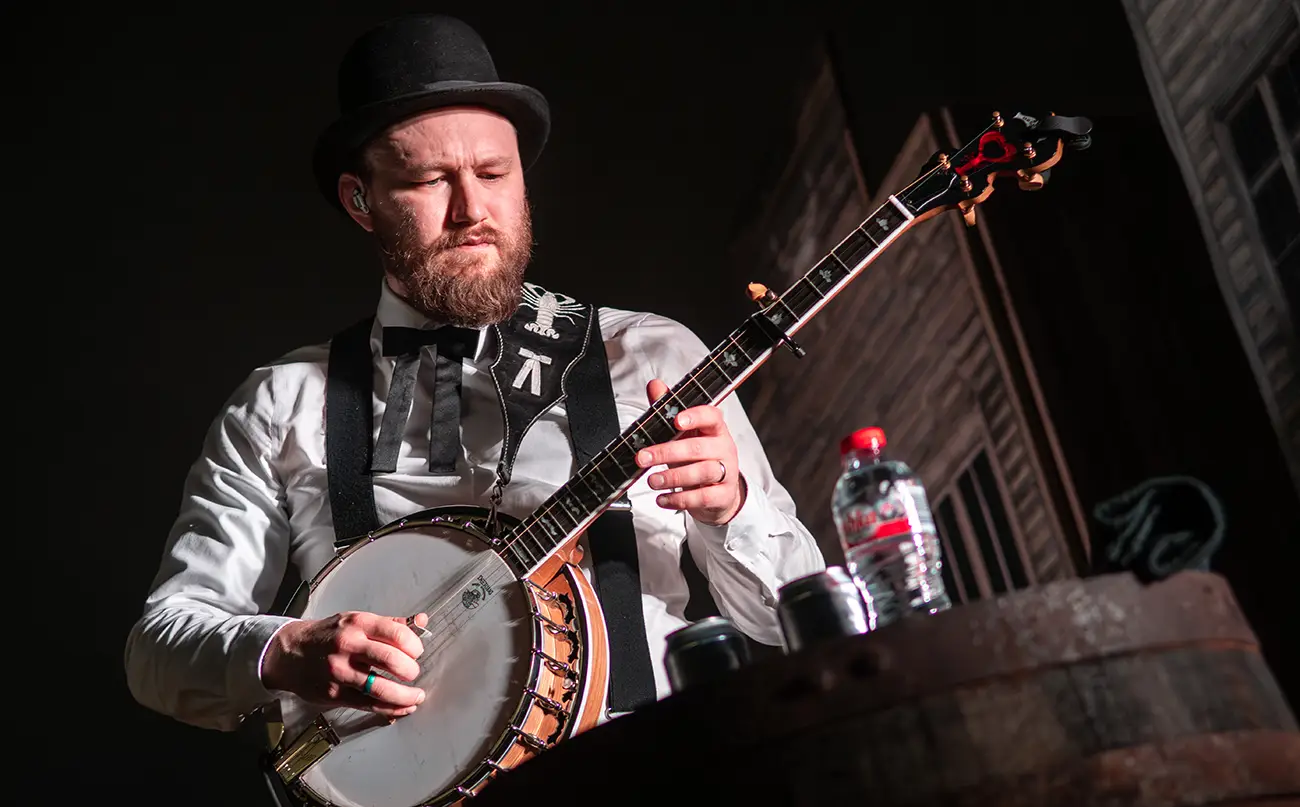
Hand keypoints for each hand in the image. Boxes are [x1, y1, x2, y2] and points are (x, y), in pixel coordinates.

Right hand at [262, 611, 429, 717]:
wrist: (290, 653)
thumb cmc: (327, 635)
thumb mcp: (356, 620)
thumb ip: (390, 624)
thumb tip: (422, 622)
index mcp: (358, 624)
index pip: (397, 634)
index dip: (415, 646)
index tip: (417, 652)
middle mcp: (349, 646)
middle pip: (391, 661)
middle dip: (411, 671)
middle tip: (414, 674)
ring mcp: (340, 672)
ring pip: (381, 688)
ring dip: (405, 695)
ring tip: (416, 696)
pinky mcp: (334, 694)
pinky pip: (368, 705)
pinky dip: (390, 709)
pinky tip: (402, 707)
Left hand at [638, 379, 745, 525]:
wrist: (719, 492)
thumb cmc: (698, 459)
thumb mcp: (683, 435)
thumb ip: (668, 411)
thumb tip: (654, 385)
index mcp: (715, 429)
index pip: (712, 416)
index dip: (696, 416)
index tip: (677, 420)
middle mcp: (723, 449)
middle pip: (698, 448)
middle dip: (667, 452)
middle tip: (643, 457)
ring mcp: (726, 472)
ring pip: (702, 473)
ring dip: (673, 478)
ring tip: (652, 480)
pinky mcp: (723, 495)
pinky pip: (702, 497)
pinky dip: (679, 500)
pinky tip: (663, 499)